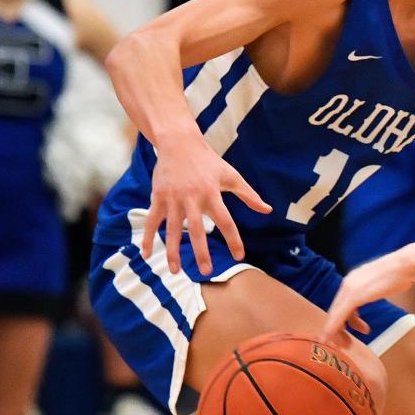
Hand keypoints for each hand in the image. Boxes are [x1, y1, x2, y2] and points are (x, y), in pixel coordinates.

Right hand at [140, 142, 270, 275]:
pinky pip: (152, 221)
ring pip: (172, 229)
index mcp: (212, 193)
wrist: (179, 143)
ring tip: (175, 271)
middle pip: (197, 229)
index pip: (226, 221)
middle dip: (201, 252)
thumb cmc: (209, 162)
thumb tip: (268, 210)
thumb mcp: (231, 176)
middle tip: (206, 271)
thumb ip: (249, 195)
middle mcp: (192, 197)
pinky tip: (146, 254)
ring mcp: (173, 198)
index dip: (233, 240)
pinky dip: (148, 237)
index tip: (239, 256)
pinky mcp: (158, 197)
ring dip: (173, 251)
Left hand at [321, 256, 414, 341]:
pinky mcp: (355, 295)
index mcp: (352, 280)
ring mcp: (350, 288)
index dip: (338, 322)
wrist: (405, 265)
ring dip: (338, 332)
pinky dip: (336, 328)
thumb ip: (370, 291)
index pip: (339, 304)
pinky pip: (340, 316)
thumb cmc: (399, 275)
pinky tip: (342, 337)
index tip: (343, 334)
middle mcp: (347, 283)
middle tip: (344, 344)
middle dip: (337, 330)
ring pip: (335, 315)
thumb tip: (369, 296)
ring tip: (348, 343)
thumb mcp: (380, 284)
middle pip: (334, 311)